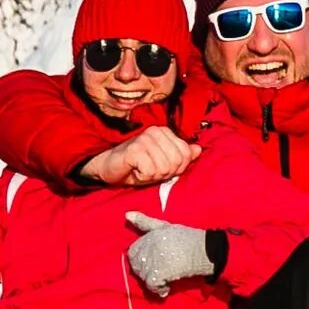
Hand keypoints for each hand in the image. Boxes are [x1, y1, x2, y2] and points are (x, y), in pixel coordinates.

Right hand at [79, 125, 199, 186]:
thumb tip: (198, 149)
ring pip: (164, 168)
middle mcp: (156, 131)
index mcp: (166, 132)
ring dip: (152, 175)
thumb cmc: (137, 166)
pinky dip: (143, 176)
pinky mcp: (134, 149)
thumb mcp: (163, 163)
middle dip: (165, 173)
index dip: (176, 168)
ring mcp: (145, 138)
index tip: (161, 168)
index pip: (186, 154)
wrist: (110, 168)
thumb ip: (181, 156)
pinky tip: (135, 170)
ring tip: (142, 169)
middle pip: (177, 162)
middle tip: (150, 170)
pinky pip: (150, 171)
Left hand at [124, 210, 216, 296]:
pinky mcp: (160, 272)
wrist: (206, 250)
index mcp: (149, 235)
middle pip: (137, 265)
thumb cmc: (187, 238)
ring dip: (153, 281)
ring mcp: (154, 260)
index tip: (153, 263)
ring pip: (143, 276)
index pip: (133, 252)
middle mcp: (149, 246)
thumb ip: (145, 222)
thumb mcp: (165, 226)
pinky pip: (152, 285)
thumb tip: (126, 215)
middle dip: (146, 272)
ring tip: (165, 280)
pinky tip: (167, 288)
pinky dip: (159, 290)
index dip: (141, 260)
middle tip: (160, 273)